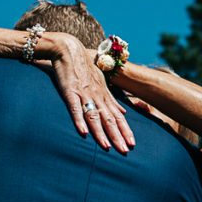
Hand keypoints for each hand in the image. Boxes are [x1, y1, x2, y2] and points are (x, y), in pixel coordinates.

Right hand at [44, 33, 134, 152]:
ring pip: (94, 117)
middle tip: (125, 152)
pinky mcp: (70, 92)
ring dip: (101, 133)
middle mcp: (97, 96)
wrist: (69, 49)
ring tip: (107, 148)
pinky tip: (83, 134)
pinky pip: (75, 109)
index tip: (132, 145)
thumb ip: (111, 99)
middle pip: (109, 120)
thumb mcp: (101, 82)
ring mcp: (84, 95)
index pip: (117, 117)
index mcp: (104, 95)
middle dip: (117, 136)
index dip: (125, 131)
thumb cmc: (84, 67)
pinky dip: (79, 121)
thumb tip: (123, 112)